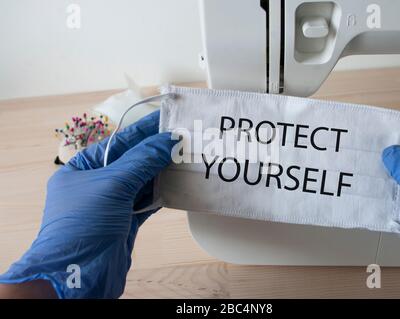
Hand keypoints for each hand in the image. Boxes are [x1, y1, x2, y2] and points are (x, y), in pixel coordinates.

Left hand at [0, 110, 176, 297]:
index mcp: (82, 168)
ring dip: (162, 171)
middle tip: (183, 137)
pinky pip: (147, 201)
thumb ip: (142, 161)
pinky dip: (161, 193)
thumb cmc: (83, 226)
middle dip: (156, 150)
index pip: (119, 142)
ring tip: (185, 157)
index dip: (143, 130)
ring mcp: (111, 204)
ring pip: (142, 181)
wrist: (77, 277)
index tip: (166, 118)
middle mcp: (96, 184)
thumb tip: (168, 140)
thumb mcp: (112, 185)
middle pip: (132, 160)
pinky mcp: (124, 221)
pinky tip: (177, 185)